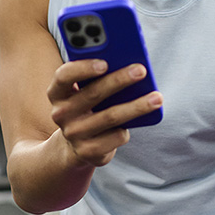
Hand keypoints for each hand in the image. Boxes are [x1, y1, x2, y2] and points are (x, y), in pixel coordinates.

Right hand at [47, 59, 162, 168]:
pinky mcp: (88, 152)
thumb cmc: (89, 108)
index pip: (64, 76)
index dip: (83, 68)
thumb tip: (129, 66)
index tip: (105, 62)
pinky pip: (116, 137)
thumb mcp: (85, 92)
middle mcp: (61, 114)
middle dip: (119, 80)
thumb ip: (97, 77)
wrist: (78, 146)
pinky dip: (128, 129)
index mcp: (57, 93)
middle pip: (93, 94)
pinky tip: (137, 123)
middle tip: (141, 71)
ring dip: (136, 106)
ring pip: (110, 117)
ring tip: (157, 98)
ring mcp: (74, 134)